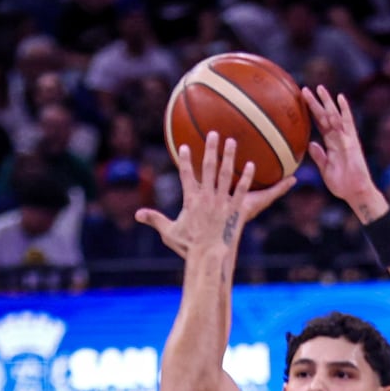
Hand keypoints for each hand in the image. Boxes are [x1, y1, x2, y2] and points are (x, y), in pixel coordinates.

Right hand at [137, 130, 292, 260]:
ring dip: (229, 157)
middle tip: (213, 133)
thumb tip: (137, 215)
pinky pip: (242, 191)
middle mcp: (207, 197)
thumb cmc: (189, 247)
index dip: (186, 160)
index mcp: (191, 200)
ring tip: (232, 141)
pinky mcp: (235, 210)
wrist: (208, 257)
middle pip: (209, 168)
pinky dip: (247, 178)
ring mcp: (222, 203)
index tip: (185, 146)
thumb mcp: (169, 232)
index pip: (186, 175)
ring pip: (226, 175)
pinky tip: (252, 166)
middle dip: (210, 149)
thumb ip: (155, 220)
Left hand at [302, 86, 381, 216]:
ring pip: (334, 116)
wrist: (355, 192)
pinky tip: (340, 98)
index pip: (319, 124)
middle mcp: (338, 138)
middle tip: (305, 89)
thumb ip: (319, 156)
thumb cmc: (342, 184)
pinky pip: (348, 123)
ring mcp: (346, 138)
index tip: (301, 103)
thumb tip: (310, 144)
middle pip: (325, 116)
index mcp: (331, 144)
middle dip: (316, 103)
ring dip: (327, 102)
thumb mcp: (325, 169)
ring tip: (319, 88)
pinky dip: (344, 110)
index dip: (311, 113)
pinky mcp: (352, 141)